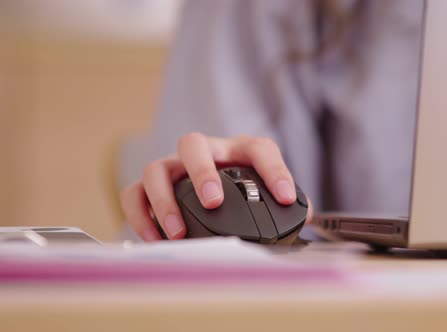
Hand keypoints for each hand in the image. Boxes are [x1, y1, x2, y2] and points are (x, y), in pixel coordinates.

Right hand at [120, 133, 311, 241]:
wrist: (214, 186)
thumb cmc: (244, 190)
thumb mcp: (267, 195)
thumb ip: (288, 205)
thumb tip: (301, 216)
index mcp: (240, 152)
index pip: (260, 149)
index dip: (274, 171)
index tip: (285, 197)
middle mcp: (205, 154)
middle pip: (193, 143)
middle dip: (202, 172)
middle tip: (212, 202)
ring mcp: (174, 168)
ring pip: (157, 168)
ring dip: (165, 200)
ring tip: (178, 231)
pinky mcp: (151, 187)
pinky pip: (134, 193)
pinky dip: (140, 215)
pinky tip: (155, 239)